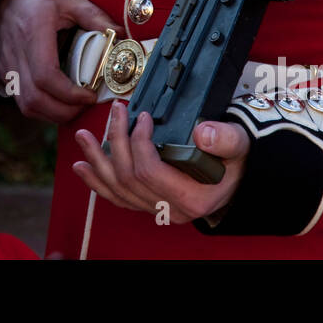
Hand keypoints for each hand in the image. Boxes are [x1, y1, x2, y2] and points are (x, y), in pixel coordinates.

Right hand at [0, 0, 114, 122]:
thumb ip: (96, 18)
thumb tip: (122, 37)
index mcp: (33, 33)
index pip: (46, 76)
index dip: (69, 94)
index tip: (90, 95)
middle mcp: (16, 53)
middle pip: (34, 99)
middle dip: (64, 111)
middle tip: (85, 105)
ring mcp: (8, 65)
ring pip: (25, 105)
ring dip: (51, 113)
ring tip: (74, 106)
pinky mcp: (6, 71)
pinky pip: (21, 100)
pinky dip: (41, 108)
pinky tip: (58, 100)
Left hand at [71, 102, 249, 223]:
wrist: (240, 176)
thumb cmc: (236, 159)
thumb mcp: (238, 143)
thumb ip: (224, 137)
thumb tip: (203, 133)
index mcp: (191, 198)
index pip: (150, 172)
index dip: (139, 142)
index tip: (142, 117)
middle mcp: (171, 209)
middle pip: (129, 178)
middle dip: (115, 142)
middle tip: (114, 112)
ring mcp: (158, 209)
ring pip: (117, 190)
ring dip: (97, 162)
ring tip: (84, 138)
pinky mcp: (149, 204)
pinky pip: (118, 198)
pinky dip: (97, 182)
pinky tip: (83, 167)